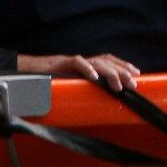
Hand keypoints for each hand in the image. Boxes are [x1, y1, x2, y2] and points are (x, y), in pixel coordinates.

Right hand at [17, 53, 139, 91]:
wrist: (29, 73)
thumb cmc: (52, 82)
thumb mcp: (73, 87)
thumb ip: (86, 92)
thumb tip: (100, 105)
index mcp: (87, 66)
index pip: (109, 61)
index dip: (123, 66)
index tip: (137, 74)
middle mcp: (83, 62)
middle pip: (107, 62)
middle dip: (122, 72)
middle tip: (133, 83)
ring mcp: (73, 62)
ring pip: (97, 62)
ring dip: (110, 72)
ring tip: (118, 84)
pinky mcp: (62, 63)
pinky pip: (76, 63)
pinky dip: (86, 68)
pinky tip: (94, 77)